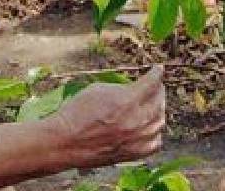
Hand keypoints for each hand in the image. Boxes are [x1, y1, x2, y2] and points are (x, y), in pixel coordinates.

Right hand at [51, 66, 165, 168]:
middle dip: (159, 91)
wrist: (65, 142)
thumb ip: (122, 88)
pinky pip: (154, 143)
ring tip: (154, 105)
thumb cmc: (77, 112)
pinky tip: (150, 128)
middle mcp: (135, 121)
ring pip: (159, 122)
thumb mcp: (98, 89)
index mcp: (127, 101)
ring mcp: (135, 140)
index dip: (156, 73)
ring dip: (159, 110)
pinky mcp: (131, 154)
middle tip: (156, 87)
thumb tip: (135, 88)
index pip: (152, 83)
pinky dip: (155, 133)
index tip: (158, 69)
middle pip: (159, 102)